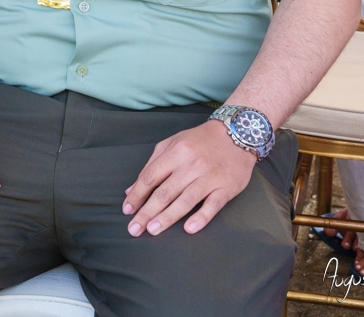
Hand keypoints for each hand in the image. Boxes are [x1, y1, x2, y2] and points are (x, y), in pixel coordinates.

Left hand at [122, 119, 255, 235]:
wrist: (236, 134)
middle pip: (164, 192)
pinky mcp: (226, 187)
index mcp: (175, 152)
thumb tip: (132, 189)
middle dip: (147, 212)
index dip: (137, 195)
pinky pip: (212, 205)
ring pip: (185, 201)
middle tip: (135, 228)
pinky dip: (201, 217)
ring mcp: (209, 177)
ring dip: (167, 217)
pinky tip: (189, 229)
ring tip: (153, 230)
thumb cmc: (200, 140)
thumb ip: (152, 165)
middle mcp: (190, 165)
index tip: (127, 209)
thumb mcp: (172, 144)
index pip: (150, 177)